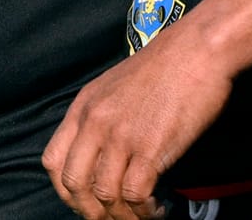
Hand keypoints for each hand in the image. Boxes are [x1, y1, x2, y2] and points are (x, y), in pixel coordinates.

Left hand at [43, 31, 231, 219]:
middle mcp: (95, 122)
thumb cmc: (167, 64)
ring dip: (121, 216)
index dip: (66, 190)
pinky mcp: (150, 148)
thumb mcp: (117, 84)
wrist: (198, 48)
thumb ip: (104, 115)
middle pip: (74, 184)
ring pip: (104, 196)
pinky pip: (135, 195)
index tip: (85, 202)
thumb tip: (105, 154)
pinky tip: (156, 209)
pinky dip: (144, 211)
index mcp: (84, 106)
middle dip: (90, 211)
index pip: (53, 161)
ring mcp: (121, 136)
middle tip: (111, 218)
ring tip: (141, 216)